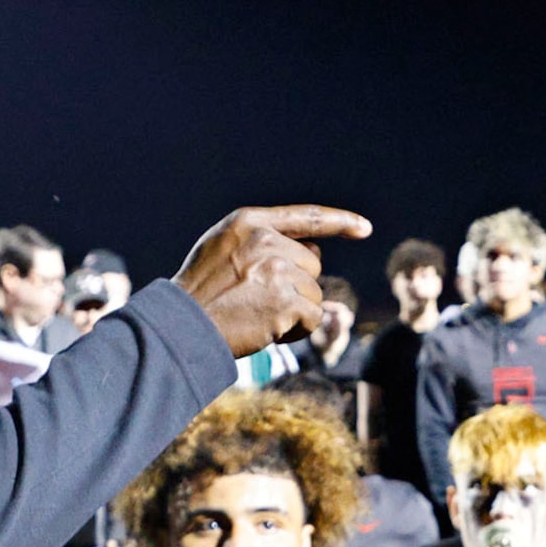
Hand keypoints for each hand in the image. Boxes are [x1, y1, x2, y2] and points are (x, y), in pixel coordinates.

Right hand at [174, 205, 370, 357]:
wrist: (182, 325)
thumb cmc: (202, 292)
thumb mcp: (223, 248)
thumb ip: (265, 242)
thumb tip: (314, 253)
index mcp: (249, 221)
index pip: (305, 217)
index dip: (339, 222)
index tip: (364, 228)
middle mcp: (265, 239)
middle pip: (312, 264)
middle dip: (295, 285)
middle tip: (258, 300)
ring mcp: (276, 269)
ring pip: (314, 293)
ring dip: (295, 310)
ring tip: (258, 314)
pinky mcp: (285, 301)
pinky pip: (312, 317)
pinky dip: (297, 329)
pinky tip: (269, 329)